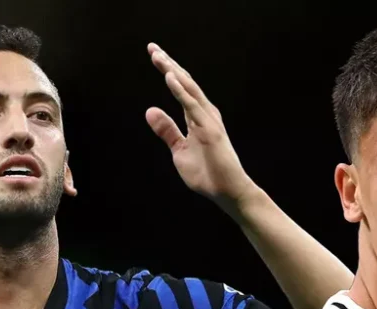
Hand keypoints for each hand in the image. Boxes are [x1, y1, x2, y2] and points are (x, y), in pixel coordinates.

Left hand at [145, 43, 255, 205]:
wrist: (226, 192)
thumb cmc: (207, 173)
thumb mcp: (179, 150)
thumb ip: (167, 130)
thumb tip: (150, 110)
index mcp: (197, 117)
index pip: (180, 88)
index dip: (167, 70)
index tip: (154, 55)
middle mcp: (204, 113)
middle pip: (184, 82)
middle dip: (168, 64)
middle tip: (151, 47)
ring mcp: (208, 120)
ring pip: (188, 89)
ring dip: (172, 71)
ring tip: (157, 56)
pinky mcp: (209, 130)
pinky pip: (191, 105)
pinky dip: (180, 90)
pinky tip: (169, 77)